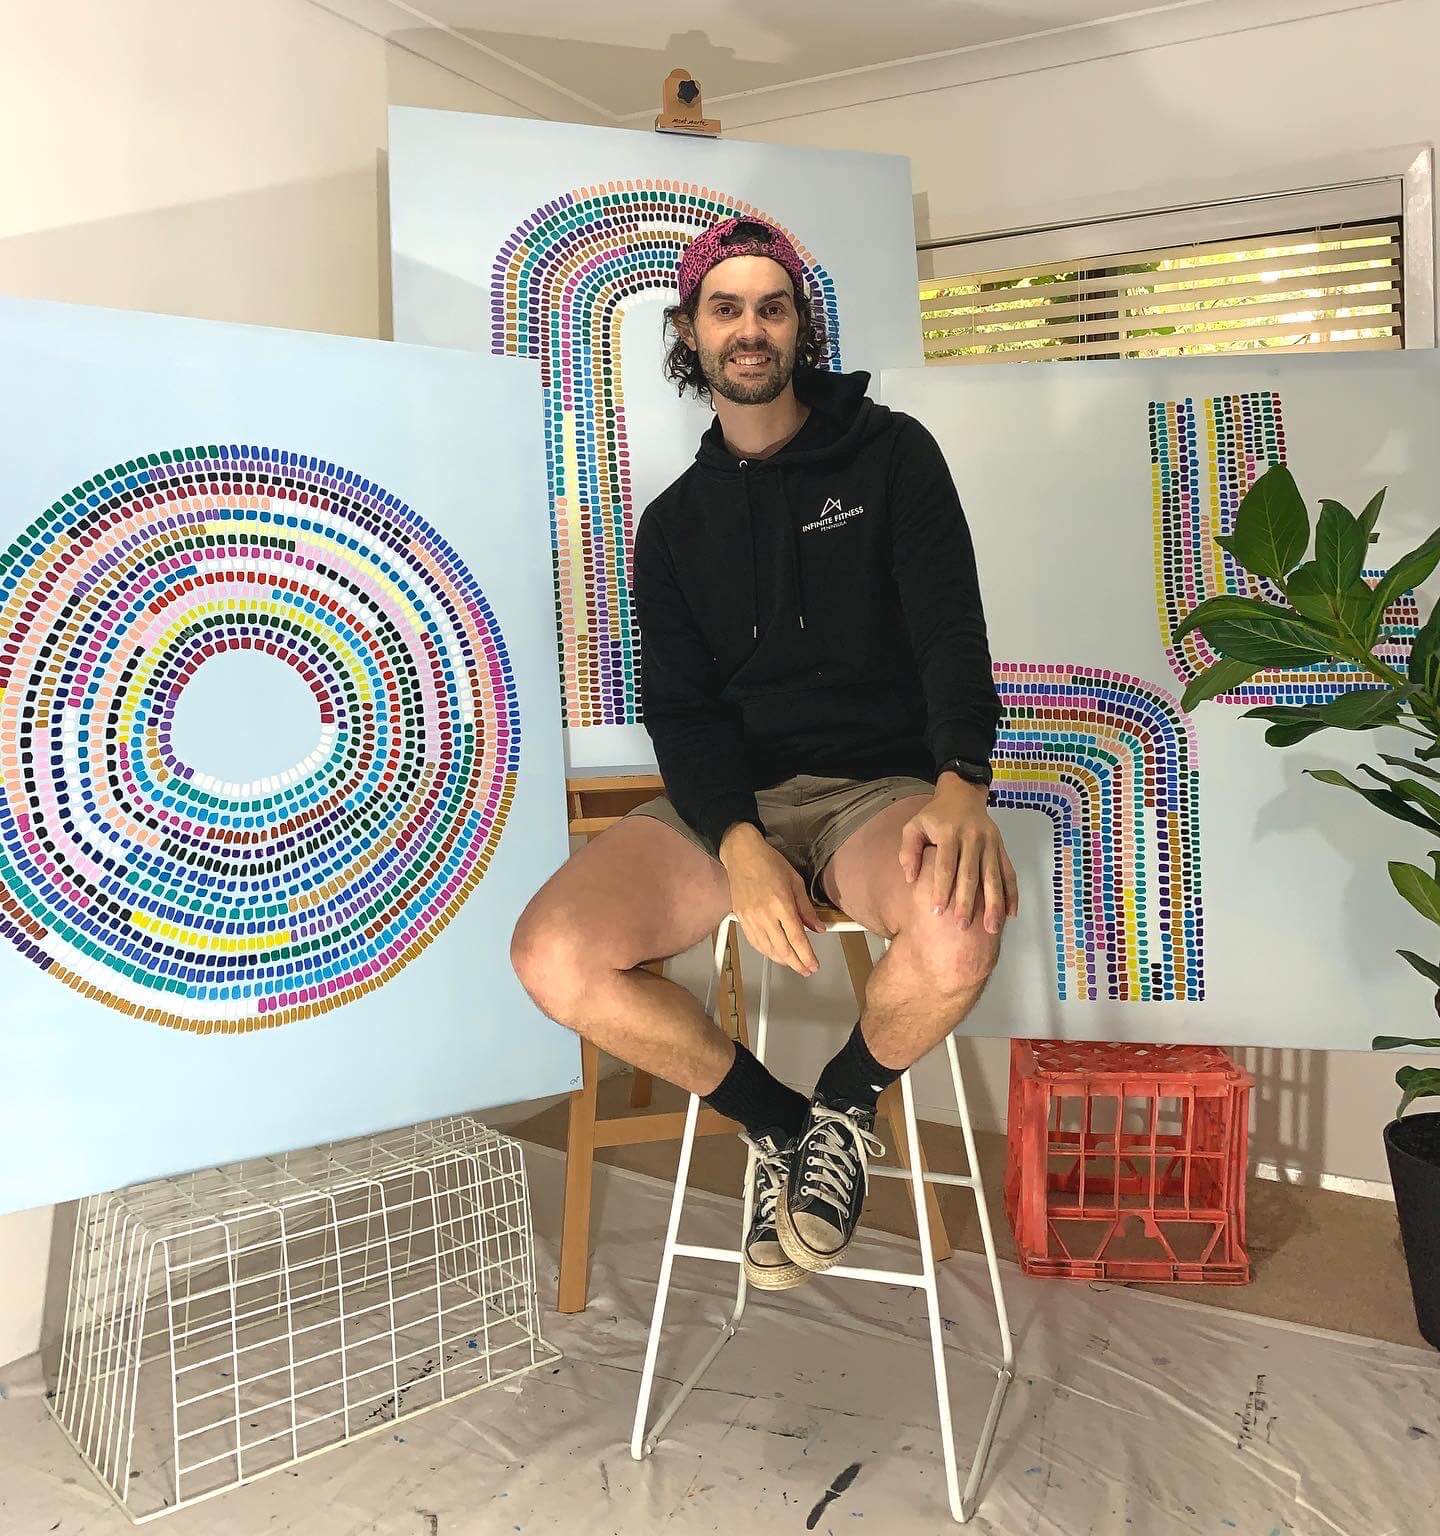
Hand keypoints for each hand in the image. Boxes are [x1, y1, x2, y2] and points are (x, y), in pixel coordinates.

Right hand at [718, 823, 823, 975]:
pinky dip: (765, 951)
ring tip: (793, 963)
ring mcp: (750, 918)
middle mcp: (764, 914)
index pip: (797, 938)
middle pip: (782, 949)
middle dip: (797, 964)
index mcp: (781, 904)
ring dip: (781, 960)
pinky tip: (774, 953)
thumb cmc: (768, 863)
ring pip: (767, 949)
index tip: (814, 964)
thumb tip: (818, 927)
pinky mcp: (741, 918)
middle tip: (806, 969)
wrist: (742, 854)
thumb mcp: (796, 882)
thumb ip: (807, 908)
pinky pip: (754, 942)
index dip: (807, 956)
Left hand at [898, 777, 1017, 933]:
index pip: (946, 866)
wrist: (962, 794)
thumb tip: (910, 878)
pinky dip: (1011, 893)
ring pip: (993, 877)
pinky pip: (1008, 872)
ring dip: (993, 904)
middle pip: (971, 874)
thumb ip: (908, 850)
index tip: (937, 912)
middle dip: (967, 902)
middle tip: (962, 927)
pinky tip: (1011, 913)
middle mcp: (972, 838)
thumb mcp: (914, 825)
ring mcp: (990, 843)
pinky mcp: (1001, 847)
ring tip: (991, 928)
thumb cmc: (935, 815)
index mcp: (949, 833)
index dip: (942, 889)